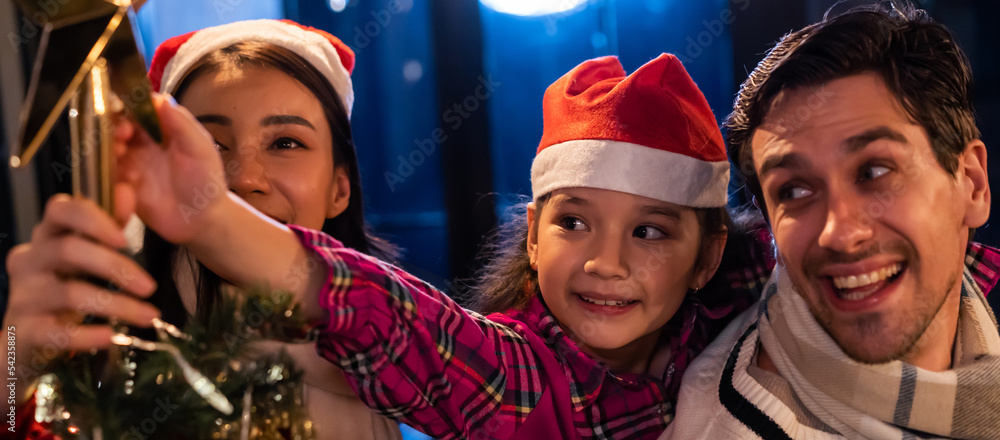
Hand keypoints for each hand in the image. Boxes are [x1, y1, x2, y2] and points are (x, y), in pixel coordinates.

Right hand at [4, 192, 158, 402]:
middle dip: (116, 267)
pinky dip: (88, 335)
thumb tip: (128, 192)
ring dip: (117, 305)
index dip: (92, 219)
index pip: (60, 210)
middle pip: (69, 250)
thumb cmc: (65, 287)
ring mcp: (23, 295)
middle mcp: (29, 260)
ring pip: (71, 293)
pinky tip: (112, 337)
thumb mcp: (86, 255)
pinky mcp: (24, 330)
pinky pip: (58, 332)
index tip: (125, 239)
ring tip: (149, 316)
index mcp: (47, 236)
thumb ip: (108, 226)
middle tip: (151, 286)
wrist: (29, 340)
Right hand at [117, 94, 227, 245]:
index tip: (129, 119)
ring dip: (109, 148)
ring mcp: (132, 163)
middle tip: (122, 138)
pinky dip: (110, 172)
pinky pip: (107, 173)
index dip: (128, 109)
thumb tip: (160, 98)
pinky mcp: (123, 185)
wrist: (203, 220)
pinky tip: (127, 179)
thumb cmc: (207, 181)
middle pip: (116, 125)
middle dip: (113, 128)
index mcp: (162, 129)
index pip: (136, 108)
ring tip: (120, 155)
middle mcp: (143, 143)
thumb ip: (181, 124)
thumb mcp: (199, 149)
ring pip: (107, 148)